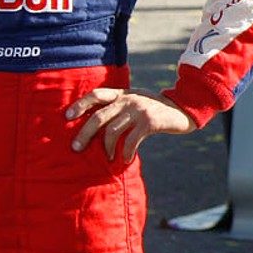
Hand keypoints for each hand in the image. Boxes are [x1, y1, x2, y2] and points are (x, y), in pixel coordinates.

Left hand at [65, 89, 196, 161]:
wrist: (184, 110)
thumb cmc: (156, 109)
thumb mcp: (137, 101)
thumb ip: (120, 106)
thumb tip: (95, 124)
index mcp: (124, 93)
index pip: (97, 95)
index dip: (80, 104)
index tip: (67, 117)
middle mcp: (129, 99)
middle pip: (99, 117)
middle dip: (85, 134)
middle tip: (76, 147)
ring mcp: (139, 110)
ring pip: (112, 131)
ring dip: (107, 147)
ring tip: (107, 157)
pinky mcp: (150, 122)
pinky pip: (131, 140)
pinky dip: (126, 151)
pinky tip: (125, 158)